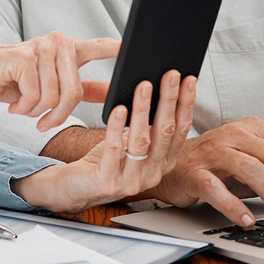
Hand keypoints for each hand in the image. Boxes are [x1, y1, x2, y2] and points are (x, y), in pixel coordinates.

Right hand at [0, 32, 119, 138]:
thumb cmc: (16, 83)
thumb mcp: (53, 86)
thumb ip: (83, 88)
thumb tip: (114, 94)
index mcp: (69, 48)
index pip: (99, 46)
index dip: (117, 49)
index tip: (137, 48)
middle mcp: (57, 43)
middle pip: (74, 91)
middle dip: (60, 115)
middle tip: (43, 123)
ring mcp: (39, 48)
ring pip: (54, 97)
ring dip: (38, 113)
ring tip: (26, 108)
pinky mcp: (22, 58)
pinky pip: (35, 96)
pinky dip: (25, 109)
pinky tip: (15, 104)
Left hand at [13, 72, 195, 211]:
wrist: (75, 188)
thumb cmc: (105, 160)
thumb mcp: (130, 141)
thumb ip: (145, 124)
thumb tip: (154, 86)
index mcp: (163, 163)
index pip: (180, 130)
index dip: (185, 104)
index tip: (188, 79)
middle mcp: (153, 173)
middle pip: (165, 132)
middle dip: (169, 100)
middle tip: (170, 75)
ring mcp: (132, 180)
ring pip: (141, 140)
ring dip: (143, 110)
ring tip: (143, 86)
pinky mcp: (108, 182)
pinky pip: (114, 151)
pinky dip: (117, 128)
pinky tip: (118, 109)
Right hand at [145, 116, 263, 226]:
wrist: (171, 167)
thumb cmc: (215, 165)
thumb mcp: (248, 159)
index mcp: (251, 127)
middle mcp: (232, 134)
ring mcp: (212, 152)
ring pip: (251, 169)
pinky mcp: (194, 172)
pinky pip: (217, 189)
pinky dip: (235, 207)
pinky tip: (248, 221)